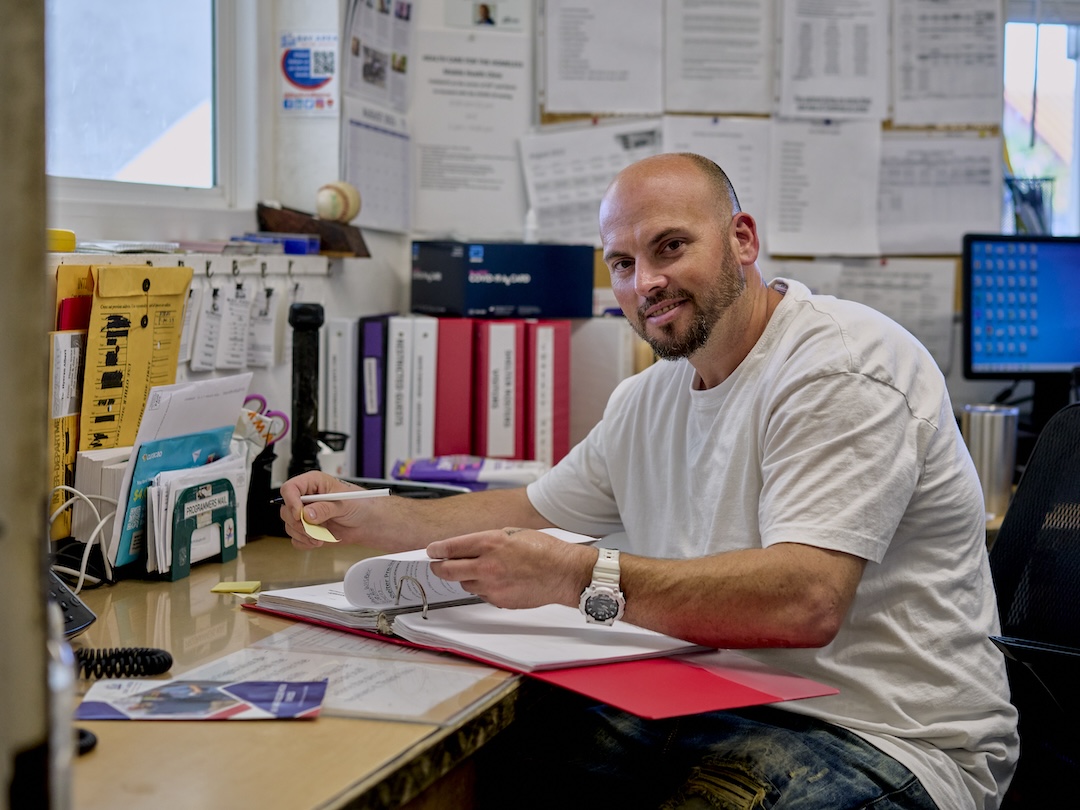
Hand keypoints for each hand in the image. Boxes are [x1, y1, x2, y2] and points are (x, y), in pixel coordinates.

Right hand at [278, 471, 375, 548]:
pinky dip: (305, 542)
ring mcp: (305, 515)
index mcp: (313, 483)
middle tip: (312, 530)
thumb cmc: (358, 504)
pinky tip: (318, 541)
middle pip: (286, 510)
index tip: (299, 514)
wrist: (366, 522)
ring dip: (303, 535)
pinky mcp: (307, 530)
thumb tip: (307, 514)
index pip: (290, 488)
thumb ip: (324, 508)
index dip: (291, 501)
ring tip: (321, 536)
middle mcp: (306, 498)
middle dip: (298, 523)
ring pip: (289, 526)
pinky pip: (296, 538)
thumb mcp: (343, 503)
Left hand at [427, 528, 594, 609]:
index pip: (451, 547)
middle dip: (439, 568)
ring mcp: (492, 586)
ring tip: (480, 570)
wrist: (563, 572)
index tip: (432, 551)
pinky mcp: (499, 601)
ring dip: (465, 577)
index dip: (437, 550)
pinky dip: (483, 588)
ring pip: (465, 584)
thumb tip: (467, 547)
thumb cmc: (543, 550)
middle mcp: (487, 565)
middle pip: (449, 571)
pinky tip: (497, 580)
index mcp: (490, 543)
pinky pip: (482, 594)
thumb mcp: (512, 533)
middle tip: (438, 565)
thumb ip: (487, 541)